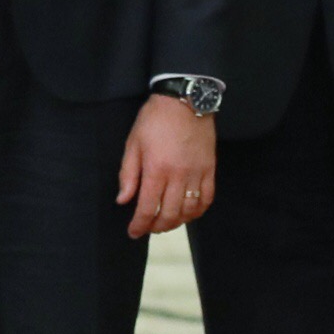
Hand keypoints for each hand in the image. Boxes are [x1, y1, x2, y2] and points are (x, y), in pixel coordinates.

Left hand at [116, 95, 216, 238]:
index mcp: (156, 170)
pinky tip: (189, 213)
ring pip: (190, 210)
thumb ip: (128, 174)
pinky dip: (198, 211)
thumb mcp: (133, 144)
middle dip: (157, 227)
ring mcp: (197, 173)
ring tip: (166, 223)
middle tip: (148, 229)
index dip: (139, 225)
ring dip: (177, 222)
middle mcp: (179, 176)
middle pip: (170, 214)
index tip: (133, 233)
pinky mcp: (210, 169)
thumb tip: (123, 200)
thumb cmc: (154, 121)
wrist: (184, 101)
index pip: (147, 207)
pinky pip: (208, 198)